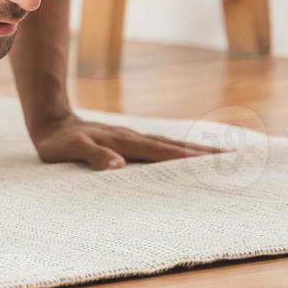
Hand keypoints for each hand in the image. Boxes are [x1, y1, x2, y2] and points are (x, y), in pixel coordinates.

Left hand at [30, 113, 227, 169]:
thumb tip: (118, 167)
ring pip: (171, 145)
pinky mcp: (129, 141)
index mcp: (126, 143)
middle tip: (238, 159)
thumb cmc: (57, 142)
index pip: (165, 153)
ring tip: (223, 156)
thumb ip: (93, 156)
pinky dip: (179, 151)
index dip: (191, 159)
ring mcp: (133, 138)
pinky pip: (160, 147)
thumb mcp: (70, 150)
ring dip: (197, 150)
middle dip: (206, 154)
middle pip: (177, 146)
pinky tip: (187, 156)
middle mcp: (135, 138)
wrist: (49, 120)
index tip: (219, 163)